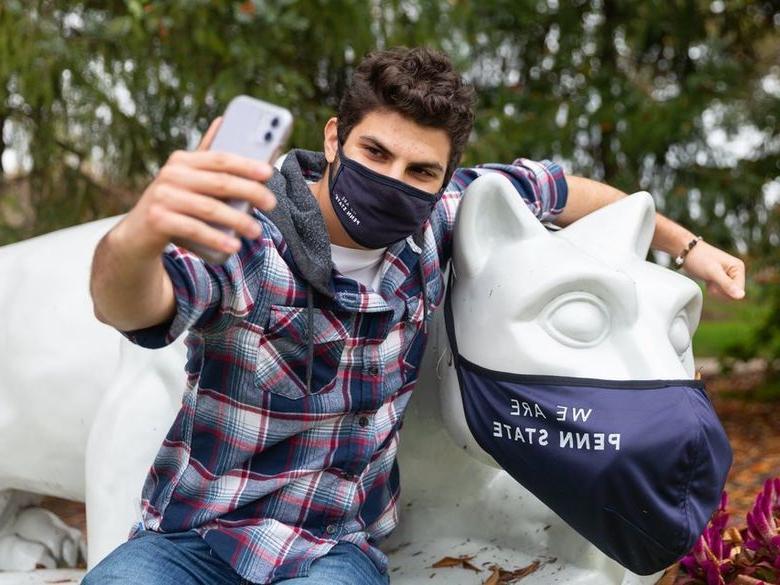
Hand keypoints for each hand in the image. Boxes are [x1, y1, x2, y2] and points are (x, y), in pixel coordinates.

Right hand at [112, 117, 276, 257]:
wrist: (136, 234)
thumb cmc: (172, 203)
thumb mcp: (186, 179)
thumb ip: (206, 158)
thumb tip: (224, 120)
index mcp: (182, 161)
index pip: (220, 159)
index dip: (246, 164)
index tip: (269, 172)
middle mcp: (171, 175)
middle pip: (220, 183)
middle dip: (250, 192)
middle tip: (272, 203)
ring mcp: (163, 197)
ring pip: (210, 208)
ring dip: (238, 221)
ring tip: (257, 231)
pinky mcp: (158, 220)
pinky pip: (194, 229)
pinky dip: (216, 239)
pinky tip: (233, 246)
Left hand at [682, 240, 745, 299]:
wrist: (686, 251)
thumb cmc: (699, 258)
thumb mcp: (712, 272)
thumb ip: (727, 284)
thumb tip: (741, 296)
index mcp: (739, 267)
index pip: (739, 291)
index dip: (725, 291)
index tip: (715, 281)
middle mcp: (736, 271)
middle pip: (732, 294)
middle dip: (719, 290)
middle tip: (710, 278)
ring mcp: (728, 275)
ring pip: (725, 294)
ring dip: (715, 289)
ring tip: (708, 278)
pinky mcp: (720, 278)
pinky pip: (719, 291)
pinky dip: (712, 288)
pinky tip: (707, 280)